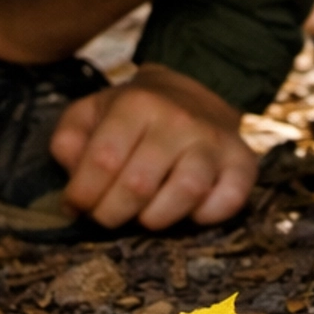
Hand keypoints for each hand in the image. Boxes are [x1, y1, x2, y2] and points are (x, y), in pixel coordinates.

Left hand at [50, 62, 257, 229]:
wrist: (194, 95)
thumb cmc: (134, 116)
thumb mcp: (93, 112)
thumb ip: (70, 137)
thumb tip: (71, 170)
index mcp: (138, 104)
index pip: (102, 160)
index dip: (82, 195)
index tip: (77, 205)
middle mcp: (179, 119)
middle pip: (139, 184)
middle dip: (111, 214)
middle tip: (107, 216)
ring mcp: (214, 141)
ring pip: (186, 191)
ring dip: (156, 218)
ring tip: (143, 216)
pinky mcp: (243, 162)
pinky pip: (230, 200)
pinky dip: (206, 216)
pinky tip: (187, 212)